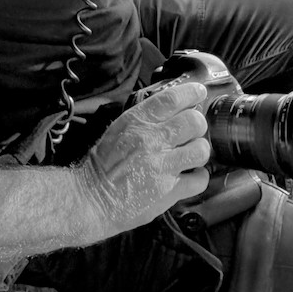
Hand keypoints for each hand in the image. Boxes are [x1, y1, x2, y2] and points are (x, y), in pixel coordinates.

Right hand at [74, 80, 210, 239]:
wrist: (91, 199)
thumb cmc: (102, 166)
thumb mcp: (117, 131)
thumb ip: (142, 120)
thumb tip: (169, 111)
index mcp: (137, 122)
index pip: (171, 99)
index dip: (191, 93)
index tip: (199, 93)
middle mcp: (151, 140)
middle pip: (193, 121)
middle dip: (198, 125)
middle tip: (194, 131)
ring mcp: (162, 165)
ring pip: (201, 149)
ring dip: (200, 151)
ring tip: (192, 155)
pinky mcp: (169, 190)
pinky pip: (200, 179)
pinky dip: (199, 177)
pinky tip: (190, 176)